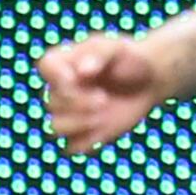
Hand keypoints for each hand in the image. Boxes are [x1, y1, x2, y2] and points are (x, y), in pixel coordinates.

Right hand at [39, 34, 166, 154]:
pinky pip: (72, 147)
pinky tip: (104, 131)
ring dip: (78, 124)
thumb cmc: (129, 58)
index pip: (46, 66)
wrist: (149, 79)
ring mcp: (71, 113)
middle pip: (52, 102)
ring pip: (56, 127)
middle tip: (104, 99)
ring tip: (103, 117)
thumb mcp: (117, 47)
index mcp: (63, 63)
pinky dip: (86, 142)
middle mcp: (61, 89)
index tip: (82, 76)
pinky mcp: (85, 133)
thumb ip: (99, 53)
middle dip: (79, 103)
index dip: (59, 76)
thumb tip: (83, 72)